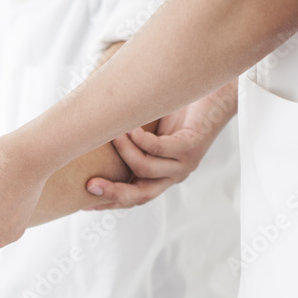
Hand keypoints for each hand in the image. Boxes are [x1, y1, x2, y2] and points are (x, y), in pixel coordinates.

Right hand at [85, 81, 236, 209]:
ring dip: (124, 151)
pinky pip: (160, 150)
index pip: (133, 198)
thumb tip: (91, 137)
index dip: (109, 203)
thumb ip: (126, 143)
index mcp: (160, 176)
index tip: (84, 203)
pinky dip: (141, 140)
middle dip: (113, 193)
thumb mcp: (146, 132)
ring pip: (145, 169)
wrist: (214, 94)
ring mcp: (184, 163)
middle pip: (140, 196)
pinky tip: (130, 128)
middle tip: (90, 186)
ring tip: (113, 133)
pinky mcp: (192, 147)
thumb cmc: (177, 110)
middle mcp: (172, 175)